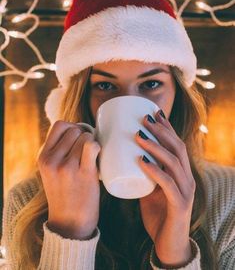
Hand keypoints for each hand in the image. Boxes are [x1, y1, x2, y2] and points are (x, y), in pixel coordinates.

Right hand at [38, 120, 100, 239]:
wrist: (70, 223)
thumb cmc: (66, 194)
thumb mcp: (51, 171)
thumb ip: (58, 152)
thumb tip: (81, 130)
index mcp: (43, 157)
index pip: (59, 125)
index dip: (73, 127)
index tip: (79, 137)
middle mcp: (52, 160)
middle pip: (74, 130)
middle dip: (84, 136)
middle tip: (88, 150)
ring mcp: (66, 167)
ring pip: (85, 137)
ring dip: (92, 142)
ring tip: (92, 156)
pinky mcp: (83, 174)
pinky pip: (92, 147)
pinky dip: (97, 146)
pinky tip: (97, 155)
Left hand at [135, 110, 195, 266]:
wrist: (168, 244)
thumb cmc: (158, 214)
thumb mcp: (149, 188)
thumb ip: (142, 174)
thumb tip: (122, 158)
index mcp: (181, 172)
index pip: (176, 143)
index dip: (166, 127)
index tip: (153, 111)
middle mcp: (187, 178)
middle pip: (177, 147)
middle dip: (161, 130)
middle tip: (144, 118)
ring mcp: (185, 191)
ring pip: (174, 162)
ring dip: (156, 146)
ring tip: (139, 135)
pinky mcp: (179, 205)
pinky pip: (168, 184)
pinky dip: (155, 170)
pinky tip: (142, 161)